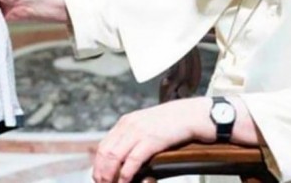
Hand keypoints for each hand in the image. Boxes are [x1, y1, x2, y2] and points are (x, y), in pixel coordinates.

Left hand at [92, 98, 211, 182]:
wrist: (192, 115)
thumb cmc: (172, 122)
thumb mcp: (146, 124)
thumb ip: (133, 135)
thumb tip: (124, 155)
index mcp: (126, 122)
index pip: (103, 145)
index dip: (98, 164)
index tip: (98, 176)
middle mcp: (129, 126)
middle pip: (105, 152)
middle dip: (101, 171)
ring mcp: (139, 132)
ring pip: (114, 156)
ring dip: (110, 174)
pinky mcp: (151, 140)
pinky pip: (133, 160)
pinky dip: (126, 174)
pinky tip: (125, 181)